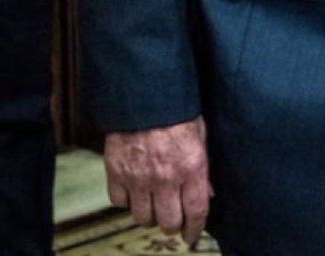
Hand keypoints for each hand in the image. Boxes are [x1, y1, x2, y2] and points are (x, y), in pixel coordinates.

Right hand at [104, 117, 210, 244]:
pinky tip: (134, 190)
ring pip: (142, 218)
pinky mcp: (116, 171)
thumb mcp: (200, 132)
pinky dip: (126, 200)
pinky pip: (119, 202)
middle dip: (173, 224)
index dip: (195, 229)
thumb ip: (204, 166)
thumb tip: (208, 193)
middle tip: (174, 218)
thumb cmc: (176, 107)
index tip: (192, 235)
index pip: (196, 212)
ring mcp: (138, 177)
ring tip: (154, 203)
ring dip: (149, 214)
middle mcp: (164, 177)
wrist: (144, 90)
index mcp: (190, 166)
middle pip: (168, 222)